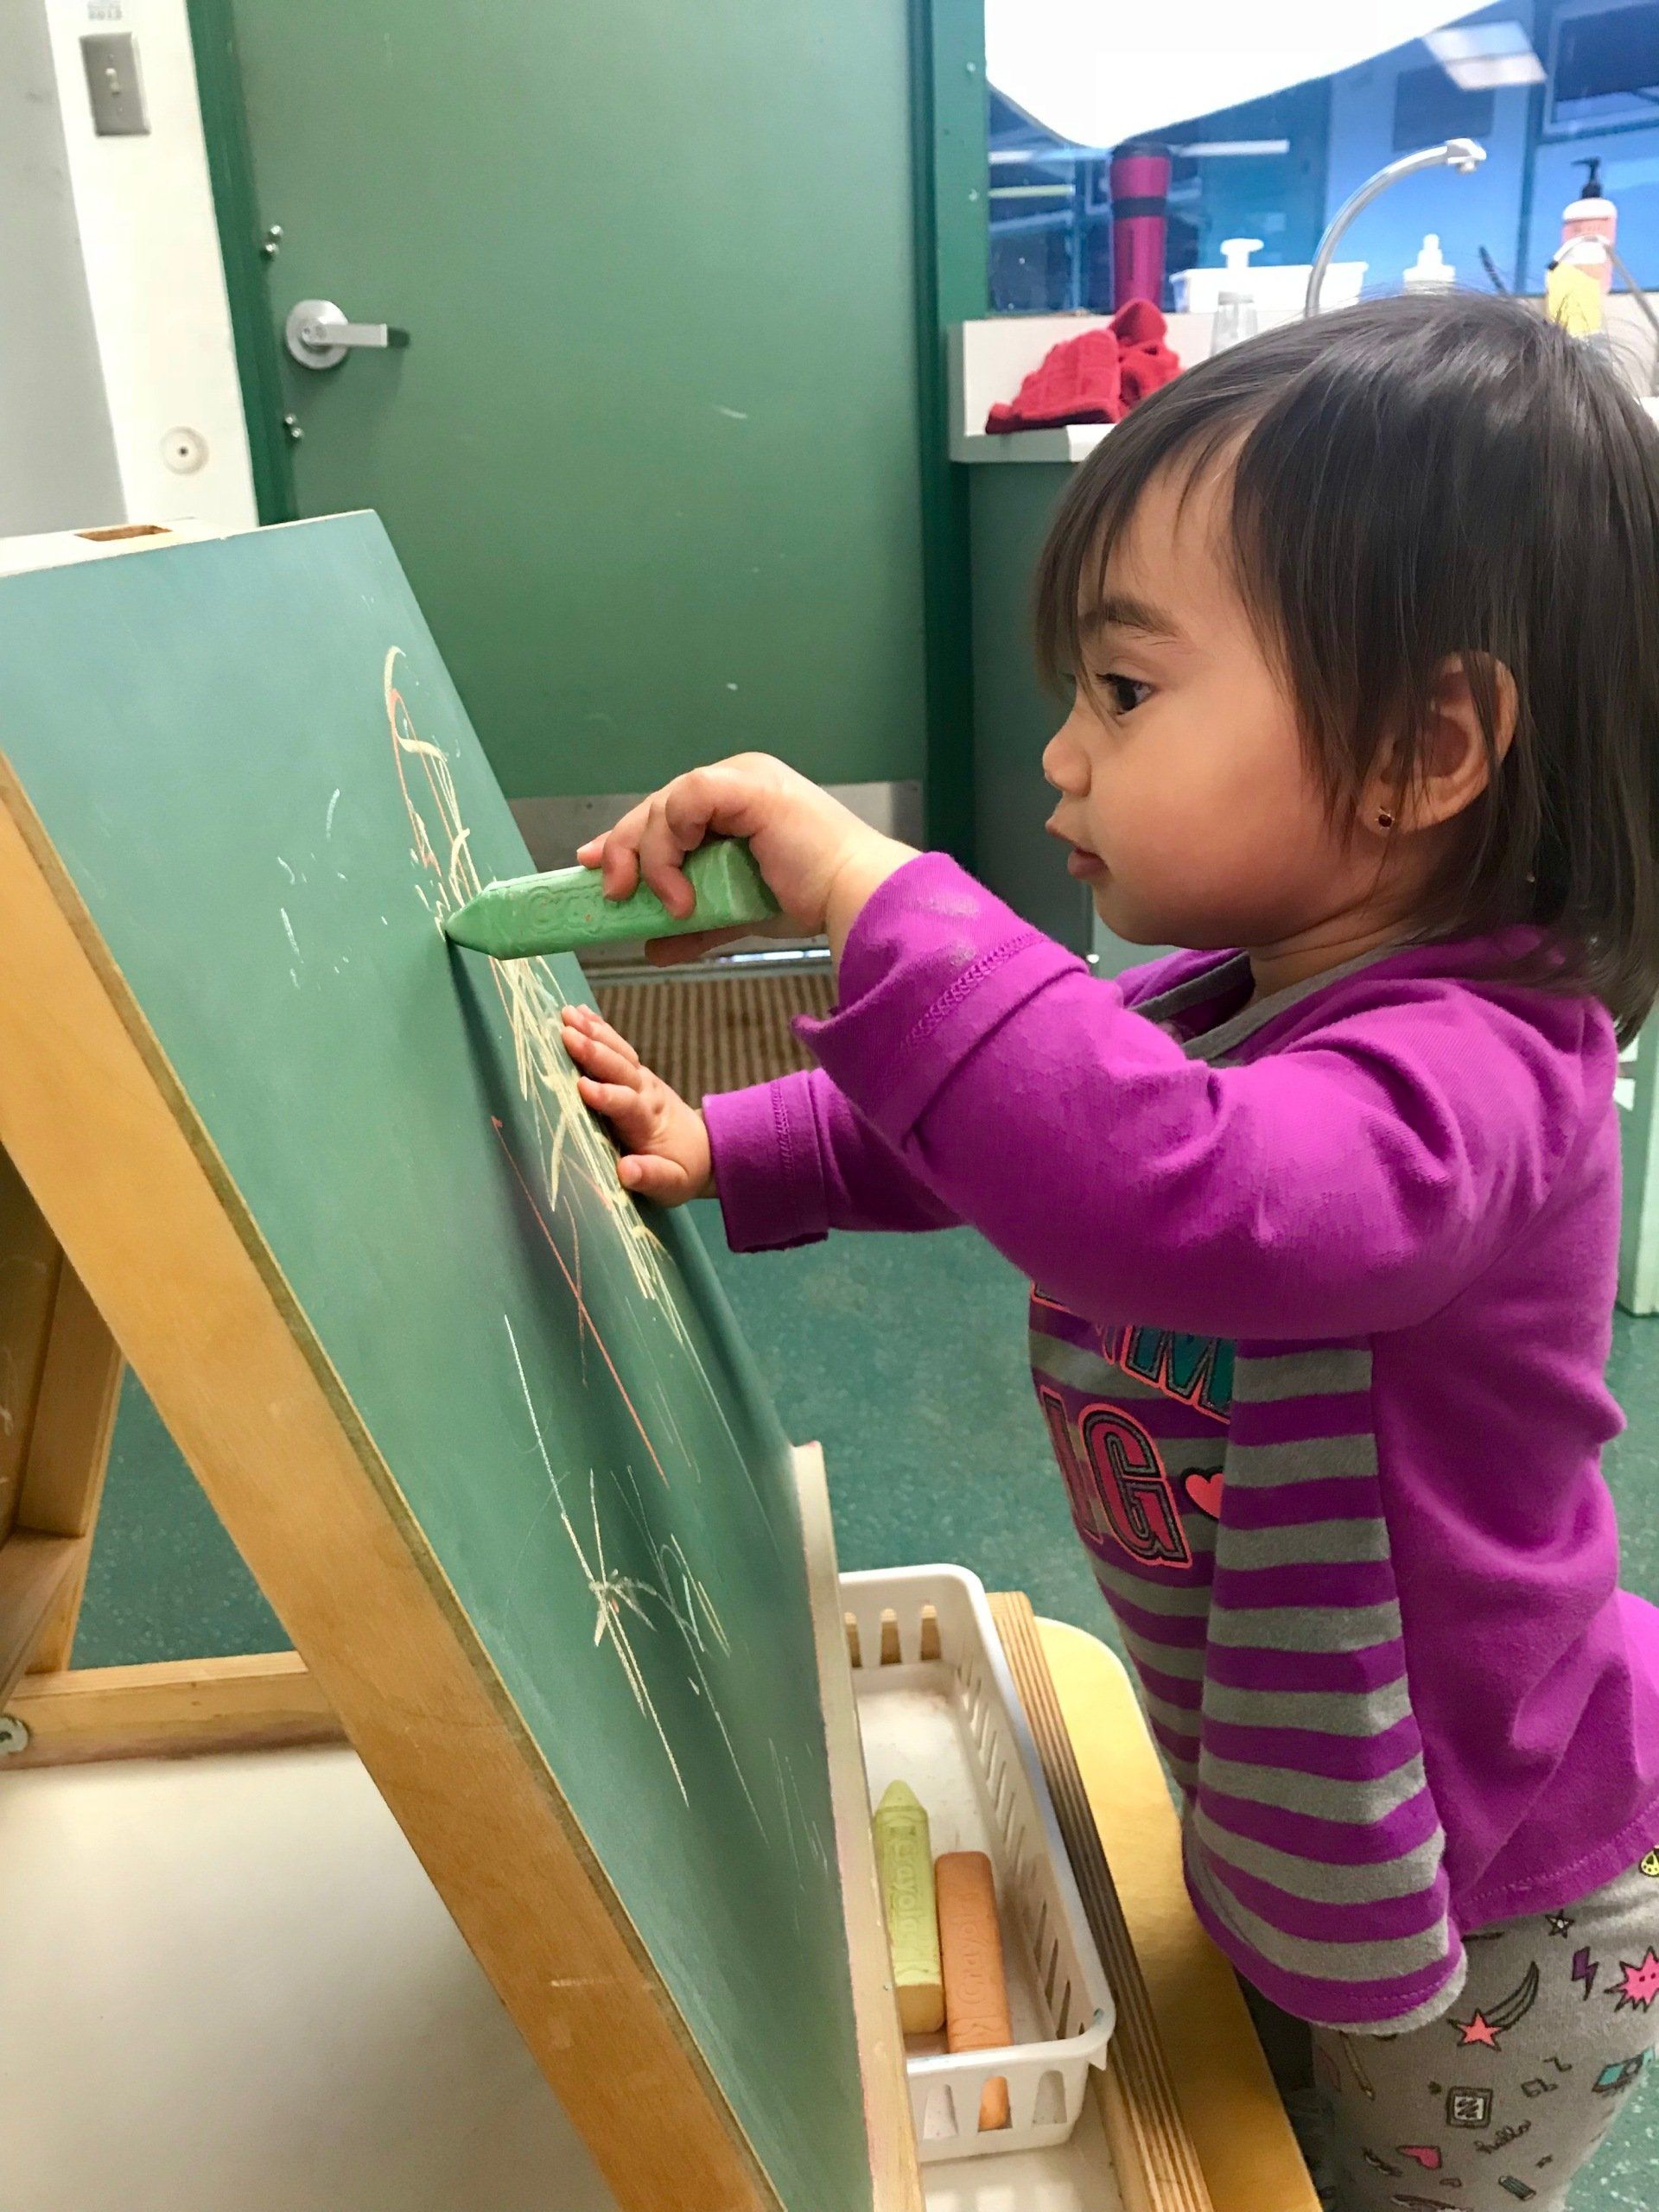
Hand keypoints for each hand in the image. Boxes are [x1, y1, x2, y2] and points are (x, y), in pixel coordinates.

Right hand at [560, 1003, 712, 1203]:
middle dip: (594, 1052)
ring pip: (618, 1053)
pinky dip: (599, 1029)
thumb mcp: (672, 1184)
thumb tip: (626, 1171)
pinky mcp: (636, 1074)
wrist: (705, 1149)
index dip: (607, 1096)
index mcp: (649, 1122)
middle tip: (566, 1034)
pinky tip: (578, 1011)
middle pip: (621, 1070)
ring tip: (566, 1013)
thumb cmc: (681, 1170)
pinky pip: (618, 1048)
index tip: (583, 1086)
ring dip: (594, 1032)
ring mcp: (642, 1080)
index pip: (628, 1105)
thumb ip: (651, 1176)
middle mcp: (646, 1093)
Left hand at [575, 753, 915, 960]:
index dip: (625, 839)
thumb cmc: (810, 900)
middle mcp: (736, 779)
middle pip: (656, 805)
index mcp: (736, 800)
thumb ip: (695, 923)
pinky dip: (672, 845)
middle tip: (612, 891)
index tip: (594, 867)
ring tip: (669, 906)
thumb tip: (652, 946)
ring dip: (652, 859)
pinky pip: (687, 800)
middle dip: (624, 848)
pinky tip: (681, 888)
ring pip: (664, 804)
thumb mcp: (736, 912)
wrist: (853, 898)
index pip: (665, 812)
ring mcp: (742, 777)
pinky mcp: (747, 784)